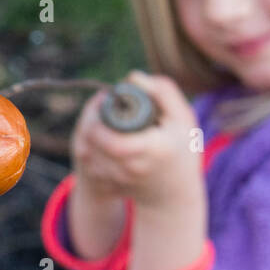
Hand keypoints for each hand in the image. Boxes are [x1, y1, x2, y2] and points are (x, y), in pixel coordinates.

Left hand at [70, 70, 203, 211]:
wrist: (174, 191)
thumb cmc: (182, 148)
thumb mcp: (182, 117)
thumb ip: (163, 92)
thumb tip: (132, 77)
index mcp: (153, 149)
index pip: (115, 141)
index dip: (103, 122)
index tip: (107, 106)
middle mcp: (133, 169)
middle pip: (93, 146)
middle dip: (91, 125)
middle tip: (100, 112)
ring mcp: (120, 181)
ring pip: (86, 156)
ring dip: (88, 137)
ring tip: (101, 125)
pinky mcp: (109, 187)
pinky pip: (88, 166)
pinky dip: (89, 152)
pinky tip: (100, 144)